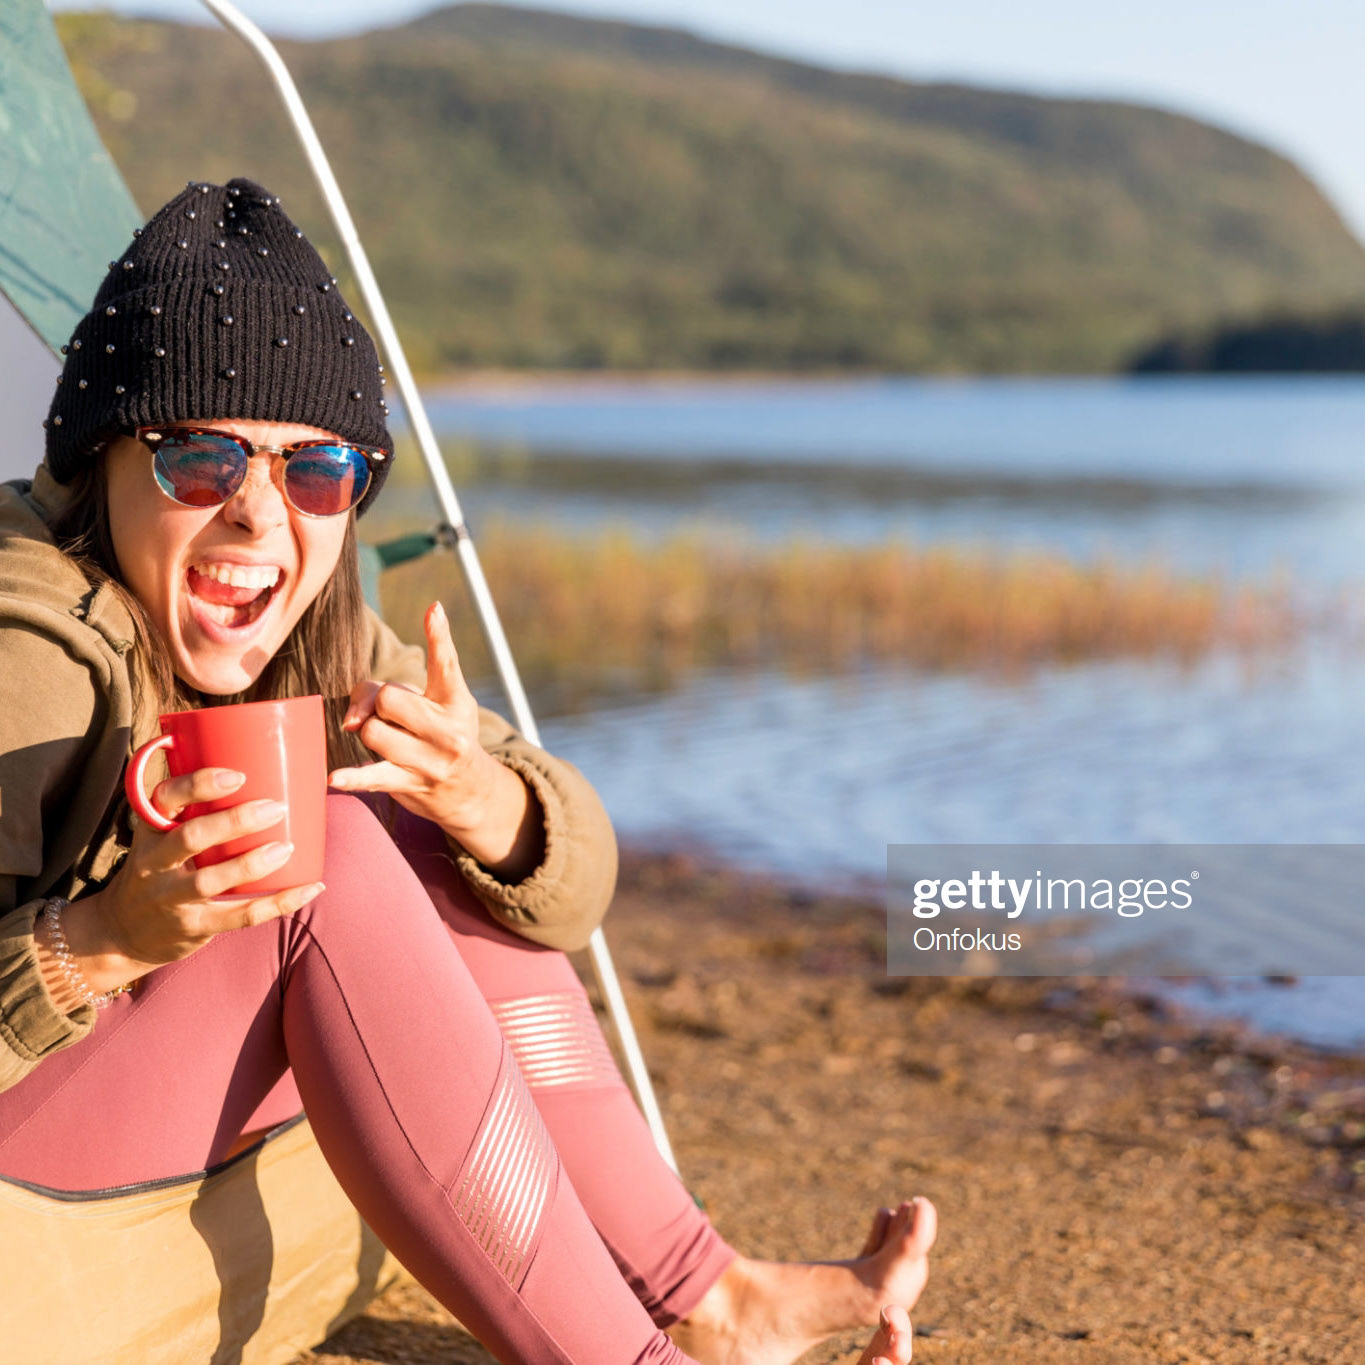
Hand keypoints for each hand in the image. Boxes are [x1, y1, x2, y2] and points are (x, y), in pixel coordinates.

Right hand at [88, 766, 324, 975]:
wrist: (121, 933)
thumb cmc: (160, 867)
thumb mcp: (159, 835)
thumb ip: (193, 806)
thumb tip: (255, 759)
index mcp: (151, 829)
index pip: (164, 799)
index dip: (198, 785)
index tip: (238, 776)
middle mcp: (154, 862)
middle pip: (191, 837)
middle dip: (236, 821)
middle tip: (277, 808)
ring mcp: (171, 898)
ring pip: (210, 880)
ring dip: (253, 863)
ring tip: (288, 848)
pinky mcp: (192, 927)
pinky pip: (239, 916)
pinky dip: (278, 902)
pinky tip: (310, 889)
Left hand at [328, 601, 504, 834]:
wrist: (465, 788)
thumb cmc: (436, 732)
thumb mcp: (428, 704)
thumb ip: (381, 693)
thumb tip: (350, 722)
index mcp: (456, 702)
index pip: (446, 665)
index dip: (439, 636)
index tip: (433, 610)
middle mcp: (449, 731)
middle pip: (389, 699)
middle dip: (382, 706)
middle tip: (398, 719)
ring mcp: (430, 760)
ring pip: (372, 732)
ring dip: (371, 734)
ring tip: (392, 742)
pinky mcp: (409, 784)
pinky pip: (372, 776)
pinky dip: (352, 778)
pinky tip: (334, 778)